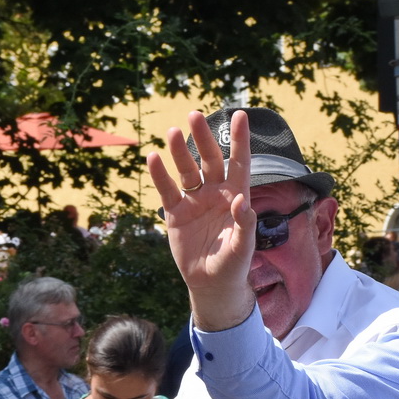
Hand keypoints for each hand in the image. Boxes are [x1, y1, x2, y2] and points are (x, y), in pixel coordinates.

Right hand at [150, 110, 257, 331]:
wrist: (210, 283)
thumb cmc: (233, 264)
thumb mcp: (243, 246)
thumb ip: (245, 224)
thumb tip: (242, 201)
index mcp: (235, 196)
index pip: (239, 162)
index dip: (239, 139)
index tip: (240, 115)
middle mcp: (215, 193)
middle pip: (209, 159)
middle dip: (203, 138)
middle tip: (194, 115)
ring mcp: (194, 201)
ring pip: (186, 170)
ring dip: (180, 151)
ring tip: (172, 132)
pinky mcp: (176, 213)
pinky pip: (167, 190)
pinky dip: (160, 175)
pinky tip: (153, 158)